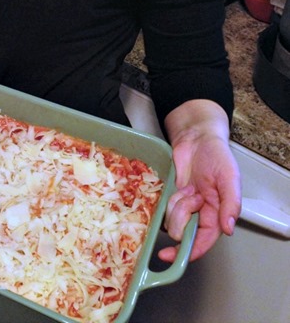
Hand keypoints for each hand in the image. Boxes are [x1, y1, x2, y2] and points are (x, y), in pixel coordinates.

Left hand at [159, 100, 241, 262]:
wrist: (196, 137)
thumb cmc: (217, 155)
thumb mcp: (229, 177)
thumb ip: (231, 203)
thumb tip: (229, 229)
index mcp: (216, 213)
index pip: (204, 240)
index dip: (190, 252)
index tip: (173, 256)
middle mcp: (199, 213)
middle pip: (183, 230)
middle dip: (181, 217)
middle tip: (189, 195)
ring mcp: (183, 205)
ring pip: (170, 218)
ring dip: (175, 203)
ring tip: (185, 186)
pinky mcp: (170, 195)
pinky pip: (162, 206)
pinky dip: (165, 198)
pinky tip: (176, 185)